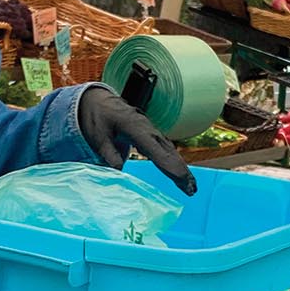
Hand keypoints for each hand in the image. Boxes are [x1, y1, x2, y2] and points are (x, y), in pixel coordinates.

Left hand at [77, 86, 196, 194]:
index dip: (168, 164)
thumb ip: (109, 153)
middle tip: (191, 189)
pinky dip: (175, 162)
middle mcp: (148, 128)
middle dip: (181, 170)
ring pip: (170, 151)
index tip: (179, 177)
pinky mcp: (150, 135)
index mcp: (135, 127)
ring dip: (181, 168)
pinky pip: (166, 150)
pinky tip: (182, 175)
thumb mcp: (98, 137)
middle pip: (168, 151)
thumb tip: (118, 172)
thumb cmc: (97, 118)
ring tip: (191, 188)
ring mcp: (151, 131)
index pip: (154, 149)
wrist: (98, 101)